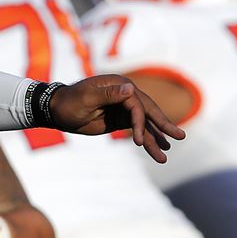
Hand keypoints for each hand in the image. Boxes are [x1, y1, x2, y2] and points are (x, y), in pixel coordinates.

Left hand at [49, 75, 185, 162]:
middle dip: (163, 125)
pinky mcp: (121, 119)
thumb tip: (130, 89)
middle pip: (148, 110)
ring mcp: (124, 107)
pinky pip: (138, 130)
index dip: (140, 122)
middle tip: (180, 136)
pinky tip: (159, 149)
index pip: (136, 103)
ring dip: (156, 138)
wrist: (57, 110)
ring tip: (167, 153)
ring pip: (145, 123)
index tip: (138, 141)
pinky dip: (148, 139)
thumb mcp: (87, 98)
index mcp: (118, 84)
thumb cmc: (69, 102)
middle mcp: (125, 93)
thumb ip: (109, 95)